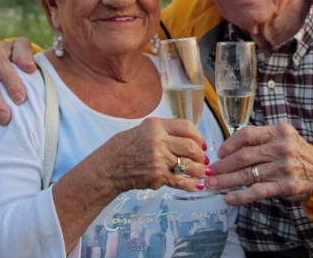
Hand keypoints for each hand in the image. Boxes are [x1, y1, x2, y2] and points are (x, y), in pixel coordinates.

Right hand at [82, 117, 208, 192]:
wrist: (109, 167)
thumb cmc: (126, 147)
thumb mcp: (144, 129)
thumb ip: (165, 131)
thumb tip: (190, 139)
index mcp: (156, 126)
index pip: (186, 127)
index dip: (198, 136)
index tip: (202, 144)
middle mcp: (159, 141)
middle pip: (191, 147)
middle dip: (201, 155)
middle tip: (203, 160)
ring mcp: (159, 159)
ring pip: (188, 165)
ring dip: (199, 170)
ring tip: (202, 173)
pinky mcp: (157, 177)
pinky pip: (180, 181)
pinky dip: (191, 184)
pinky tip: (197, 185)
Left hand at [204, 123, 312, 204]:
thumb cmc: (296, 153)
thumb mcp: (283, 137)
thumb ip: (261, 139)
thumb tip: (229, 150)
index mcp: (278, 131)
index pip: (247, 134)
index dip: (230, 144)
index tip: (219, 153)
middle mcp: (281, 147)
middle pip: (244, 156)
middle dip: (223, 165)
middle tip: (209, 172)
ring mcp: (283, 167)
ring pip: (248, 174)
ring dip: (226, 181)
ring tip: (212, 185)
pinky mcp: (285, 186)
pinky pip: (258, 191)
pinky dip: (241, 196)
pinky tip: (229, 198)